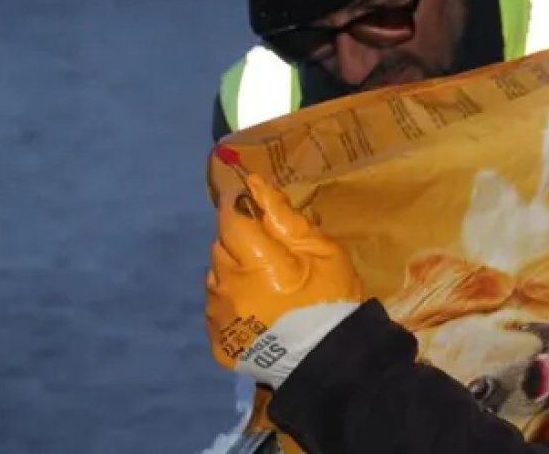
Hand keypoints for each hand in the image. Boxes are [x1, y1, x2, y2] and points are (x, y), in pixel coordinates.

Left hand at [205, 173, 363, 387]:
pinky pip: (217, 309)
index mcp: (256, 262)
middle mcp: (229, 287)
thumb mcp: (322, 251)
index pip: (230, 219)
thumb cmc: (332, 299)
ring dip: (234, 274)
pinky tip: (257, 311)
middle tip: (270, 255)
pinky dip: (232, 304)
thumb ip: (285, 219)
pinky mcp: (219, 341)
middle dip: (240, 243)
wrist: (330, 362)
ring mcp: (221, 317)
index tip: (250, 203)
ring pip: (216, 278)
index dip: (237, 206)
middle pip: (221, 247)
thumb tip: (255, 186)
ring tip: (264, 286)